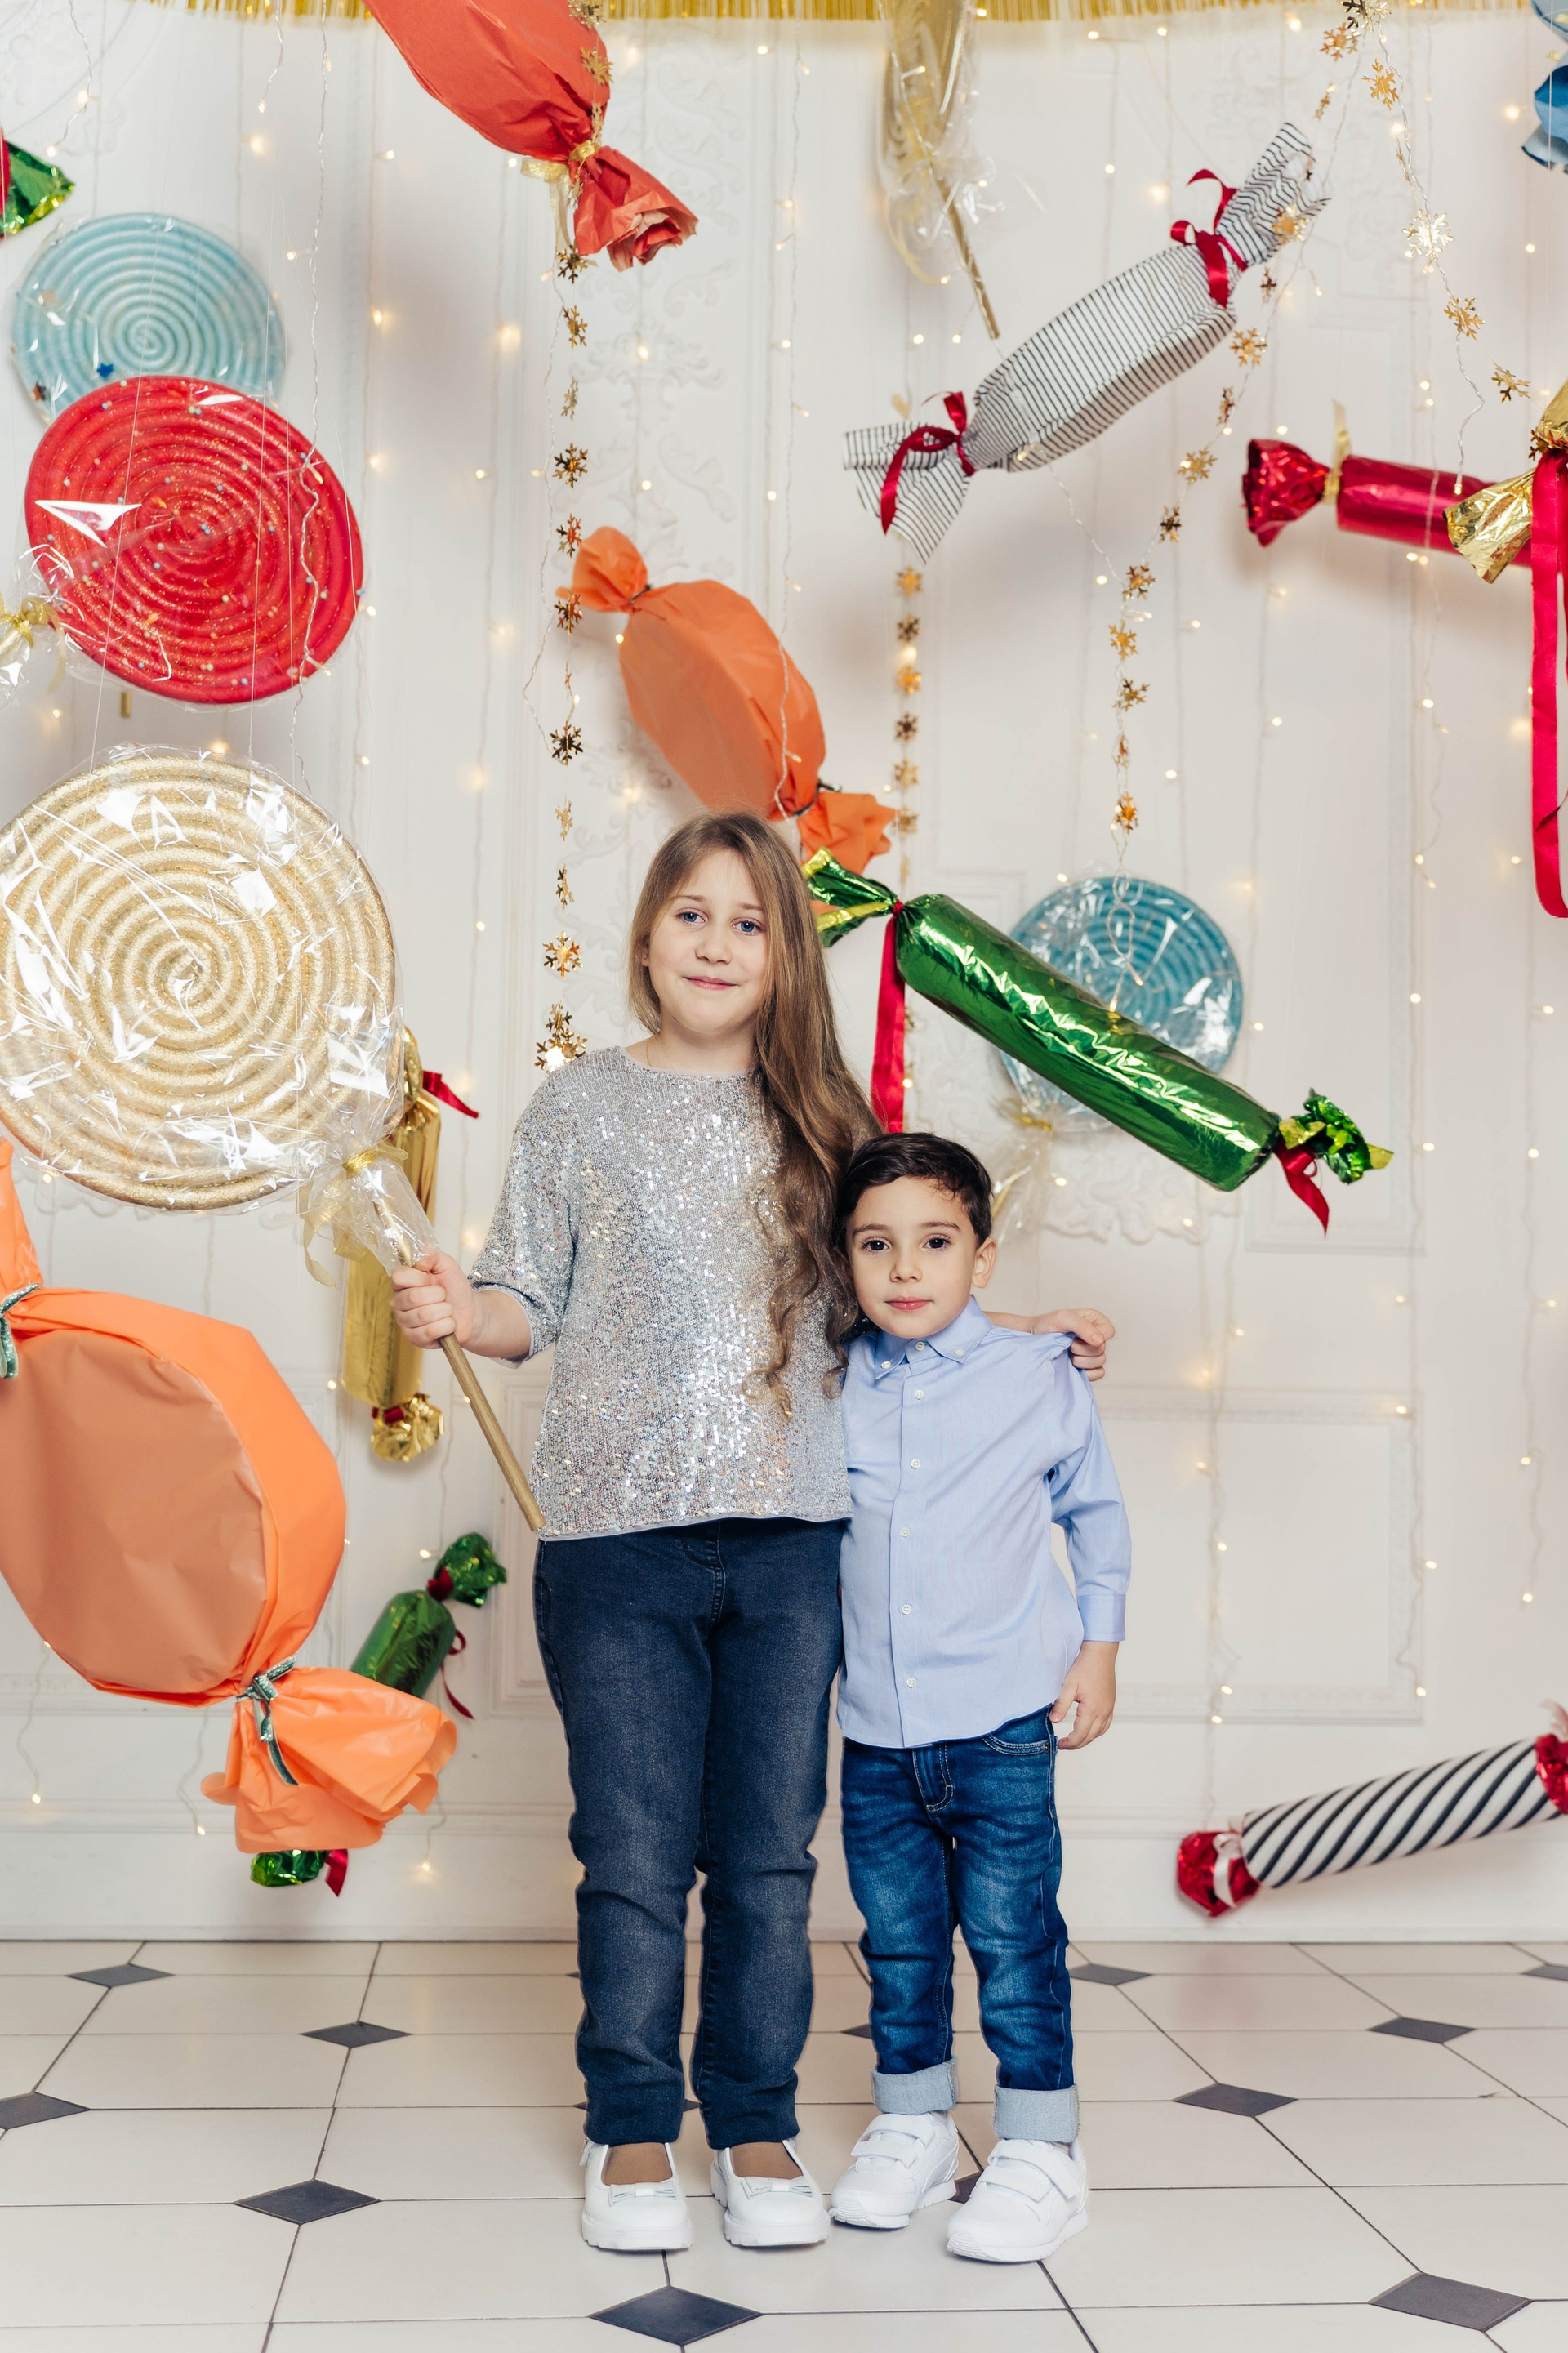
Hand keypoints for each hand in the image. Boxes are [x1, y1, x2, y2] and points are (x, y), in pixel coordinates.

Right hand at [389, 1251, 479, 1348]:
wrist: (470, 1312)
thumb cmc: (455, 1289)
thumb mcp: (447, 1266)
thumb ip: (433, 1255)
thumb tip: (420, 1258)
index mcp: (402, 1283)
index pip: (398, 1277)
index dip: (420, 1278)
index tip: (432, 1279)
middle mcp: (398, 1302)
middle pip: (413, 1297)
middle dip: (438, 1295)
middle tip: (443, 1296)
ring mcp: (404, 1322)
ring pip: (424, 1315)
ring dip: (444, 1311)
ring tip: (446, 1310)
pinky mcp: (414, 1338)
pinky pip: (430, 1331)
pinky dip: (446, 1325)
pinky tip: (447, 1323)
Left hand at [988, 1307, 1114, 1381]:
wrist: (1032, 1341)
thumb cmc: (1046, 1325)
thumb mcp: (1062, 1318)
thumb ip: (1082, 1327)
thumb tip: (1101, 1341)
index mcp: (1094, 1321)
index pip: (1108, 1332)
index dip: (1094, 1337)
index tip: (1075, 1336)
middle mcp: (1095, 1336)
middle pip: (1103, 1349)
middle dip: (1083, 1350)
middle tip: (1068, 1346)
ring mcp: (1092, 1353)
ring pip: (1100, 1362)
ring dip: (1082, 1361)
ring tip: (1067, 1355)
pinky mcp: (1088, 1367)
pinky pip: (1099, 1374)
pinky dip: (1088, 1373)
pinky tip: (1074, 1367)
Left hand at [1052, 1641, 1117, 1749]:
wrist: (1100, 1654)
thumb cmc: (1084, 1667)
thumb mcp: (1068, 1685)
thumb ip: (1061, 1704)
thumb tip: (1053, 1721)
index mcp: (1092, 1709)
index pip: (1080, 1735)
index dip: (1070, 1743)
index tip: (1060, 1744)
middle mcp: (1104, 1712)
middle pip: (1090, 1737)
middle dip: (1077, 1744)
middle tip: (1064, 1744)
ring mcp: (1109, 1709)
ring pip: (1099, 1732)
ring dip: (1087, 1738)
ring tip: (1074, 1739)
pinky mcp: (1111, 1704)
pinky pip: (1105, 1725)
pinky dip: (1096, 1731)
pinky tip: (1088, 1729)